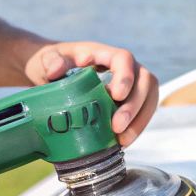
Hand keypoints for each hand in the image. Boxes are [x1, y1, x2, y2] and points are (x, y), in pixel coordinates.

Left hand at [23, 41, 158, 146]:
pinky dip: (136, 128)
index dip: (125, 77)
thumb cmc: (51, 64)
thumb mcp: (45, 59)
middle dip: (135, 106)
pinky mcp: (129, 101)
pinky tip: (122, 142)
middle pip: (144, 80)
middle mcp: (122, 66)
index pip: (124, 58)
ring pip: (149, 98)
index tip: (116, 96)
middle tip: (117, 127)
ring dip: (140, 120)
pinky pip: (143, 113)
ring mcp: (129, 83)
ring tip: (122, 140)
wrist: (51, 74)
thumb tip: (56, 70)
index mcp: (103, 53)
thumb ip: (50, 61)